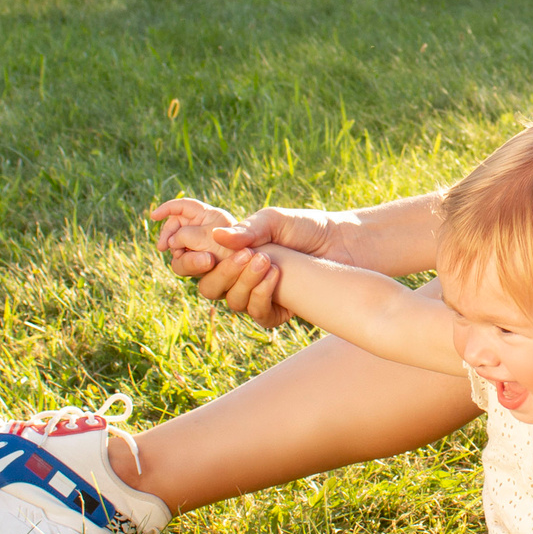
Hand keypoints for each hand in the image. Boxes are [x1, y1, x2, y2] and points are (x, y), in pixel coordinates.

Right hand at [145, 198, 347, 327]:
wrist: (343, 243)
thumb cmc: (306, 227)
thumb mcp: (274, 220)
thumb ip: (246, 230)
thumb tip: (217, 238)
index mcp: (229, 253)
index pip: (195, 262)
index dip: (188, 258)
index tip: (201, 252)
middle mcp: (238, 277)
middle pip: (208, 286)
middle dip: (222, 272)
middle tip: (245, 255)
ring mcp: (255, 295)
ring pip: (232, 301)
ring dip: (245, 282)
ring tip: (266, 260)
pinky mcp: (276, 310)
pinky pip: (257, 313)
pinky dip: (262, 296)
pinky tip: (276, 275)